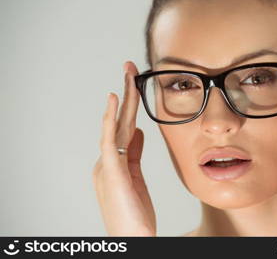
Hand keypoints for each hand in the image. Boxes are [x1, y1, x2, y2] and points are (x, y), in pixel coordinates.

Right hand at [92, 61, 155, 235]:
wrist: (133, 238)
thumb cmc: (134, 213)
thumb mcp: (136, 177)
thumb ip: (135, 154)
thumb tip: (141, 131)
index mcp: (117, 161)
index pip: (126, 126)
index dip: (131, 104)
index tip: (136, 83)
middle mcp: (108, 160)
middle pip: (121, 120)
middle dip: (127, 93)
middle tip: (130, 67)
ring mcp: (107, 165)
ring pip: (116, 125)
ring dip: (122, 98)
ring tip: (127, 74)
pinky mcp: (110, 171)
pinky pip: (110, 140)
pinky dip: (111, 118)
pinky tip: (114, 99)